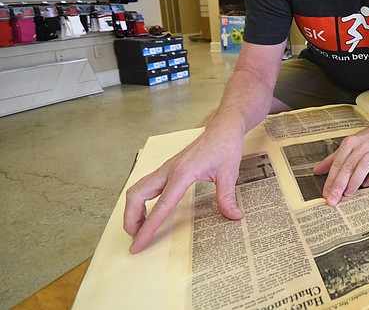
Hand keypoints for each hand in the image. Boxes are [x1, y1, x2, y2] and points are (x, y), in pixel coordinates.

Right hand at [123, 128, 244, 252]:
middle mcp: (169, 170)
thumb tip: (234, 216)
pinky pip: (146, 185)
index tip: (138, 243)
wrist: (223, 127)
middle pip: (136, 195)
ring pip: (137, 189)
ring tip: (139, 227)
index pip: (161, 206)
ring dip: (133, 209)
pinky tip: (149, 211)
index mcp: (183, 173)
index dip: (148, 227)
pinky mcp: (168, 168)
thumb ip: (227, 197)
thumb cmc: (225, 146)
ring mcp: (166, 168)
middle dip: (130, 218)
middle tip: (136, 238)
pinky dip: (140, 200)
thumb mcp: (230, 173)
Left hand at [313, 121, 368, 205]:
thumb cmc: (364, 141)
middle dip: (339, 184)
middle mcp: (361, 147)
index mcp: (349, 143)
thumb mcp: (346, 147)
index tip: (326, 193)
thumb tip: (316, 171)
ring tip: (348, 193)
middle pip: (348, 166)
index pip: (337, 164)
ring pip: (363, 166)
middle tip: (333, 199)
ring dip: (355, 181)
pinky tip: (366, 185)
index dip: (330, 180)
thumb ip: (331, 160)